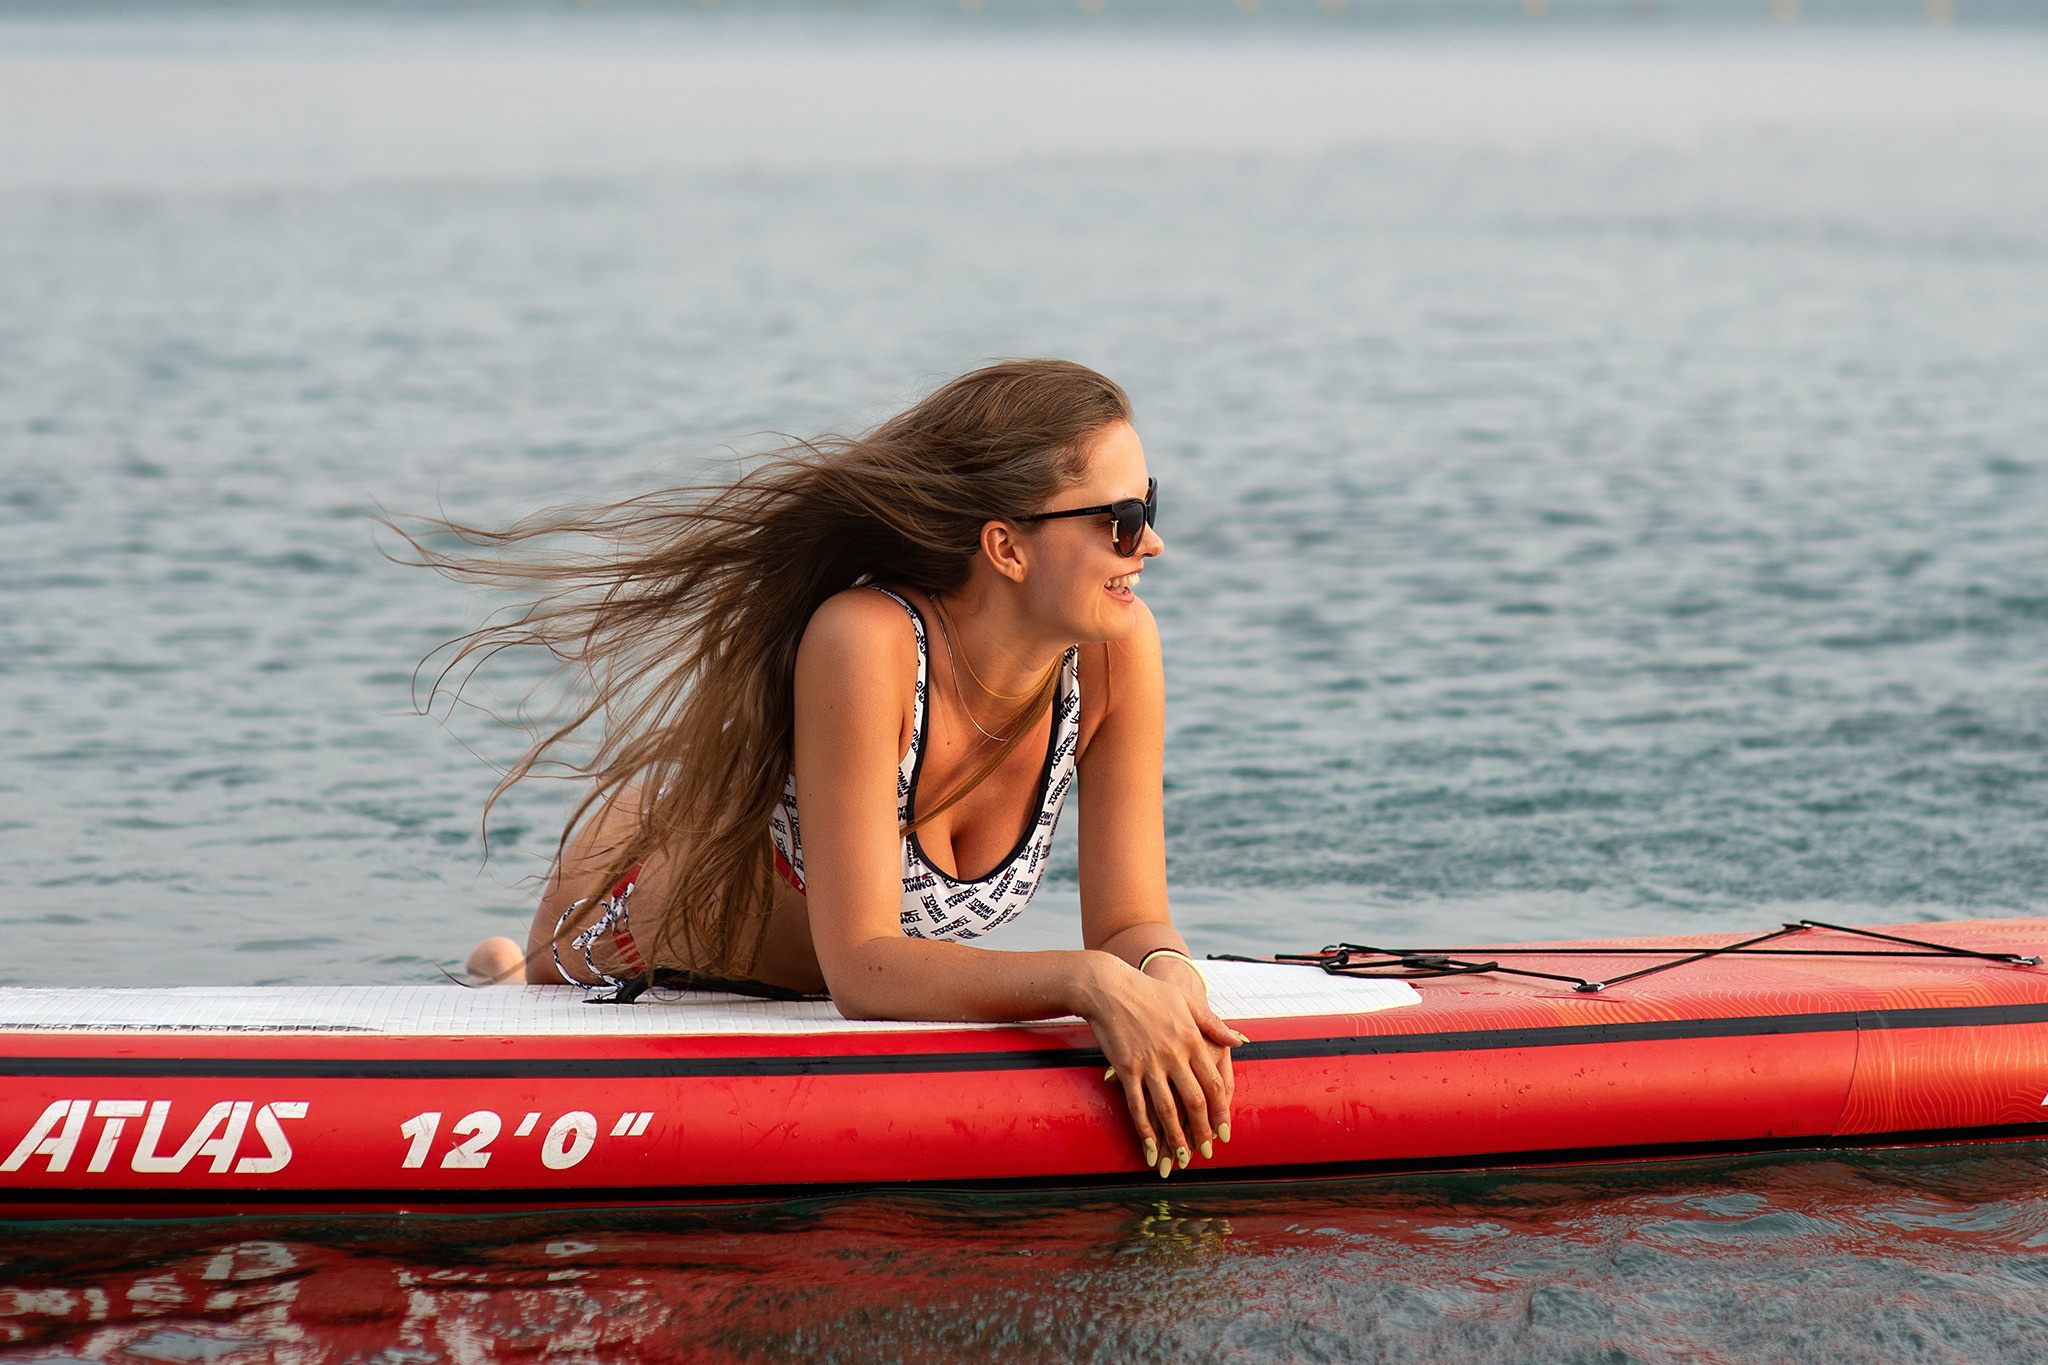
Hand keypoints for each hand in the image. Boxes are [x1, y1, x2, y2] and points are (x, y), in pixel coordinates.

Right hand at [1082, 954, 1245, 1177]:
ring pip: (1166, 1108)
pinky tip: (1150, 1143)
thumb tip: (1238, 1041)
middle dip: (1202, 1130)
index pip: (1213, 1083)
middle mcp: (1173, 1055)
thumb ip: (1212, 1023)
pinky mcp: (1125, 1068)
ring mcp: (1148, 1063)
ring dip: (1176, 1135)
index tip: (1224, 1130)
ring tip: (1182, 1156)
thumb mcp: (1186, 1001)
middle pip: (1194, 1100)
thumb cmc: (1149, 991)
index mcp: (1192, 1040)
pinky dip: (1144, 1127)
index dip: (1220, 1110)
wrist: (1109, 987)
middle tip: (1207, 1151)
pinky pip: (1137, 1103)